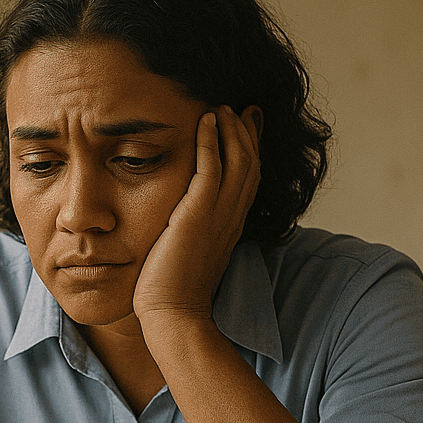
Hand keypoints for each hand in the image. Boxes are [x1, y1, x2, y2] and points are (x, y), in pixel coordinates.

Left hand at [132, 105, 260, 328]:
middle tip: (240, 108)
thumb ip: (192, 232)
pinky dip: (210, 141)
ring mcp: (218, 216)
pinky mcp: (198, 215)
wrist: (172, 315)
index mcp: (230, 227)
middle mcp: (231, 218)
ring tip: (221, 107)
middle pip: (250, 165)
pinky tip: (205, 120)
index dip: (250, 151)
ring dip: (231, 130)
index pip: (248, 180)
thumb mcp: (189, 253)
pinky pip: (211, 168)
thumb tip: (182, 222)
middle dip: (246, 133)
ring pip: (238, 161)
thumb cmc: (171, 292)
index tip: (245, 127)